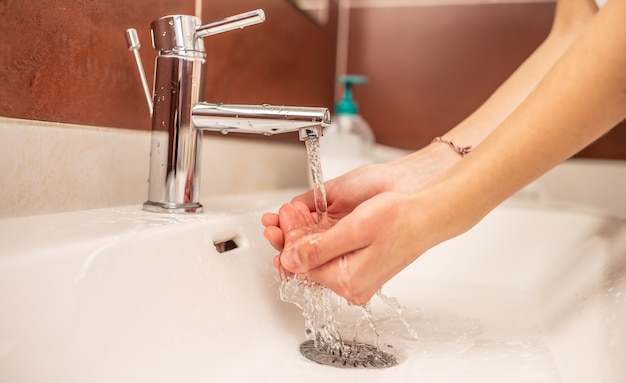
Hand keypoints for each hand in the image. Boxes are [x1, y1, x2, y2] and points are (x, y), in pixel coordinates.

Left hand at [275, 191, 445, 305]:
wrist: (427, 213)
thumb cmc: (400, 219)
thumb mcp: (354, 230)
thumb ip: (319, 248)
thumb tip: (289, 262)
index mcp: (348, 281)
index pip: (301, 267)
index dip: (287, 242)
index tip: (280, 220)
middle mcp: (350, 284)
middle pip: (307, 263)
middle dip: (291, 236)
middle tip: (283, 214)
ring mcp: (355, 276)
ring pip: (316, 256)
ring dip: (302, 234)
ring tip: (293, 212)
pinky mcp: (360, 265)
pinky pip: (330, 252)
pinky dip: (317, 235)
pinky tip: (311, 219)